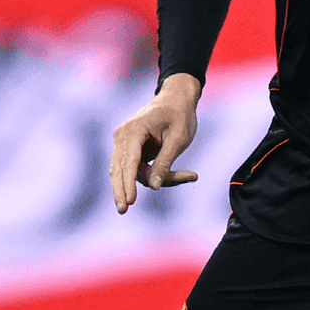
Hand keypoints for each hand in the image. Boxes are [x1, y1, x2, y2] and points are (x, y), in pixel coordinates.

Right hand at [110, 73, 202, 212]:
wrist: (176, 98)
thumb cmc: (180, 115)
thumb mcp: (179, 138)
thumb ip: (166, 162)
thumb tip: (154, 186)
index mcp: (133, 130)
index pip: (128, 162)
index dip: (127, 183)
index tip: (129, 202)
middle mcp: (122, 136)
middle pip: (120, 169)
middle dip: (123, 190)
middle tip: (123, 211)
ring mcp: (123, 142)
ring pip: (130, 171)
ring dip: (154, 180)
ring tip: (190, 175)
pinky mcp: (129, 149)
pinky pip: (137, 168)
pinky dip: (155, 175)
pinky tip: (185, 175)